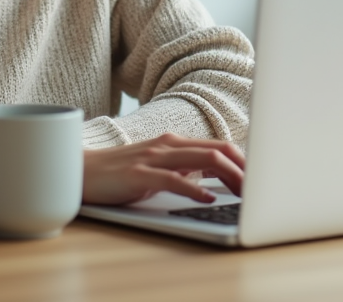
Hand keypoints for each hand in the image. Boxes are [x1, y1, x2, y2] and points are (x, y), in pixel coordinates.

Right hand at [82, 133, 245, 205]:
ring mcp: (154, 157)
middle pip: (218, 151)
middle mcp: (168, 144)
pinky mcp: (139, 173)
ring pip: (203, 160)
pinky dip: (195, 190)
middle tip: (261, 190)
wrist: (80, 171)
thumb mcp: (158, 168)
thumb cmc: (120, 172)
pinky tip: (208, 200)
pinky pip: (174, 179)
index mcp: (175, 142)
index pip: (220, 147)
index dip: (244, 162)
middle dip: (245, 170)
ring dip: (229, 177)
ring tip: (244, 194)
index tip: (261, 181)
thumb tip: (213, 179)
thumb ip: (184, 168)